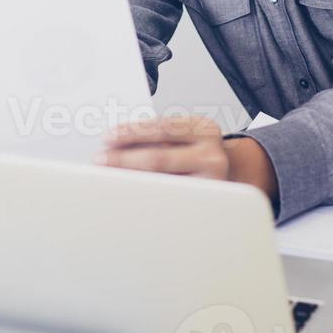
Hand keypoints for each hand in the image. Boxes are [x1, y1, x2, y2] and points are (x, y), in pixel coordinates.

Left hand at [96, 115, 278, 201]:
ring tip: (109, 179)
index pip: (162, 127)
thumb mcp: (185, 136)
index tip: (108, 138)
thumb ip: (157, 136)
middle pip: (159, 157)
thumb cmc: (197, 152)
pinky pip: (170, 200)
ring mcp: (212, 182)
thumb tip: (114, 144)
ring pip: (163, 182)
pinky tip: (130, 195)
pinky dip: (146, 197)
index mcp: (204, 128)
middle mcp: (213, 154)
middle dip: (124, 159)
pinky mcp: (206, 204)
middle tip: (100, 160)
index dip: (132, 133)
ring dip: (131, 180)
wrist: (231, 174)